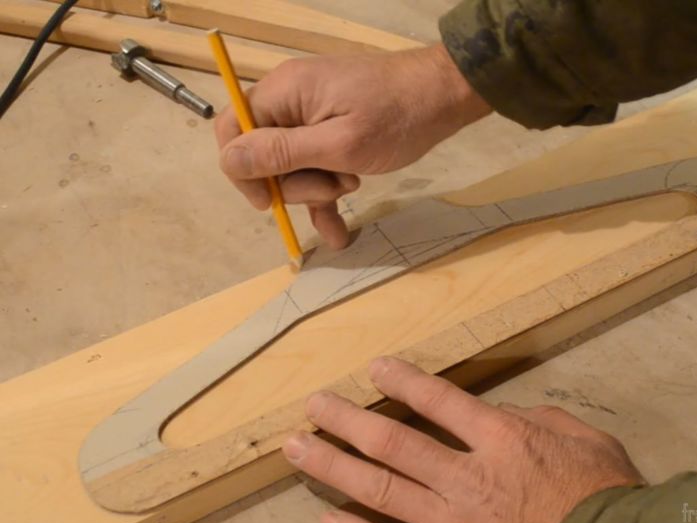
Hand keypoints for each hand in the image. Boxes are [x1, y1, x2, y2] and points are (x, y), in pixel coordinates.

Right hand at [215, 44, 490, 248]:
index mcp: (283, 93)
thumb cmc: (395, 117)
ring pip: (291, 170)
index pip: (233, 132)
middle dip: (295, 183)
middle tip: (333, 185)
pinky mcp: (330, 134)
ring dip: (317, 190)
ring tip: (353, 184)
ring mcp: (311, 119)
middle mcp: (290, 102)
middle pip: (264, 156)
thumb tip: (230, 161)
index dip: (244, 171)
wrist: (443, 98)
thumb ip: (283, 154)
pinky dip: (324, 197)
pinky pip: (313, 170)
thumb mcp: (339, 144)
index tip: (268, 201)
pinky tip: (337, 231)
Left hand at [282, 357, 644, 522]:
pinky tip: (326, 521)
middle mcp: (468, 477)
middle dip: (347, 421)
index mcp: (502, 440)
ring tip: (298, 449)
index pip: (439, 401)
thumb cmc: (605, 496)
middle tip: (314, 406)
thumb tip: (505, 413)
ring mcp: (454, 522)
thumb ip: (538, 419)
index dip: (403, 381)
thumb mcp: (584, 439)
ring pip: (381, 490)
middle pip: (393, 443)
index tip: (375, 369)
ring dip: (334, 467)